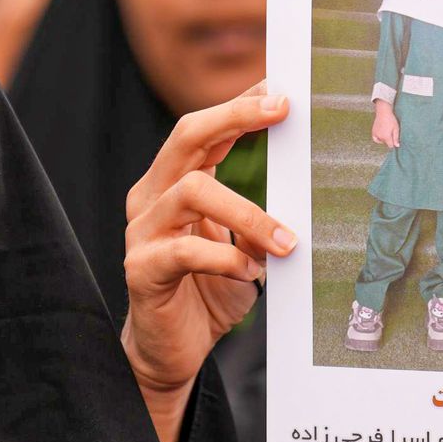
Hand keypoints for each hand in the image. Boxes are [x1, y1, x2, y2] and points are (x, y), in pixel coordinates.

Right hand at [122, 81, 298, 441]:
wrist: (171, 350)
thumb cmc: (208, 291)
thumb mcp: (245, 248)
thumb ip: (260, 219)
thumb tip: (302, 191)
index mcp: (174, 183)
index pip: (203, 130)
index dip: (239, 105)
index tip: (281, 90)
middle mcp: (152, 198)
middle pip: (187, 136)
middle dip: (235, 116)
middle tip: (280, 110)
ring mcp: (142, 231)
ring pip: (191, 190)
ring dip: (249, 213)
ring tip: (286, 242)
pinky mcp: (141, 269)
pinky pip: (183, 251)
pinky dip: (224, 259)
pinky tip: (250, 274)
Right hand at [371, 100, 399, 146]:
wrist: (383, 112)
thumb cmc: (391, 120)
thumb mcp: (396, 129)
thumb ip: (396, 138)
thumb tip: (397, 146)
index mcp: (386, 137)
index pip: (390, 146)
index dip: (394, 143)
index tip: (395, 139)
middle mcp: (380, 137)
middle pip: (386, 143)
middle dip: (389, 140)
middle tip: (391, 132)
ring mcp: (375, 134)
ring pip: (381, 141)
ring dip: (383, 139)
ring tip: (387, 132)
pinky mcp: (373, 131)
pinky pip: (375, 139)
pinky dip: (378, 139)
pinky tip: (381, 136)